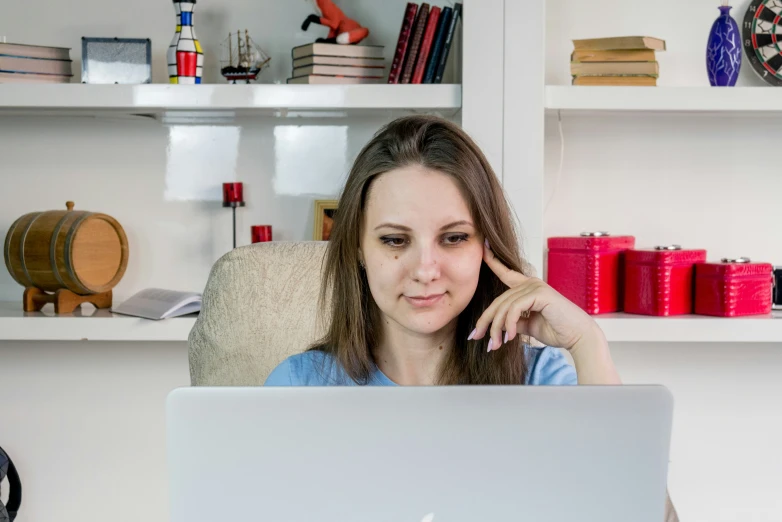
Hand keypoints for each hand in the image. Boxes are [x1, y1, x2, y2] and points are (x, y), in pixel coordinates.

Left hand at [470, 240, 599, 351]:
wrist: (579, 338)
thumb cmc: (558, 331)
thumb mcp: (529, 325)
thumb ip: (515, 321)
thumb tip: (498, 326)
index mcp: (529, 288)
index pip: (506, 273)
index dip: (493, 261)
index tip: (483, 248)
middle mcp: (531, 283)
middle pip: (499, 300)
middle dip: (486, 320)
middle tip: (477, 337)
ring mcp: (536, 286)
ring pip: (505, 307)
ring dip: (497, 328)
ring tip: (495, 344)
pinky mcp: (540, 293)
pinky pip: (515, 308)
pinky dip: (510, 324)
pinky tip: (511, 337)